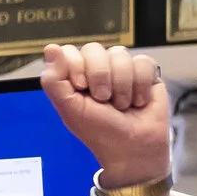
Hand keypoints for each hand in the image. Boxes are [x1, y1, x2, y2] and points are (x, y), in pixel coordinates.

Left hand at [40, 42, 170, 190]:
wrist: (133, 147)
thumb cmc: (99, 131)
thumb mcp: (69, 109)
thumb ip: (54, 80)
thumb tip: (51, 48)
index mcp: (74, 76)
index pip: (69, 52)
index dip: (76, 67)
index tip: (81, 88)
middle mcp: (96, 69)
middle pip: (94, 48)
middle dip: (100, 77)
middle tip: (103, 100)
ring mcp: (121, 69)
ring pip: (120, 54)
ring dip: (121, 86)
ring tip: (121, 105)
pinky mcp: (145, 72)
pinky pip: (143, 62)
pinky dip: (140, 85)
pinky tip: (138, 101)